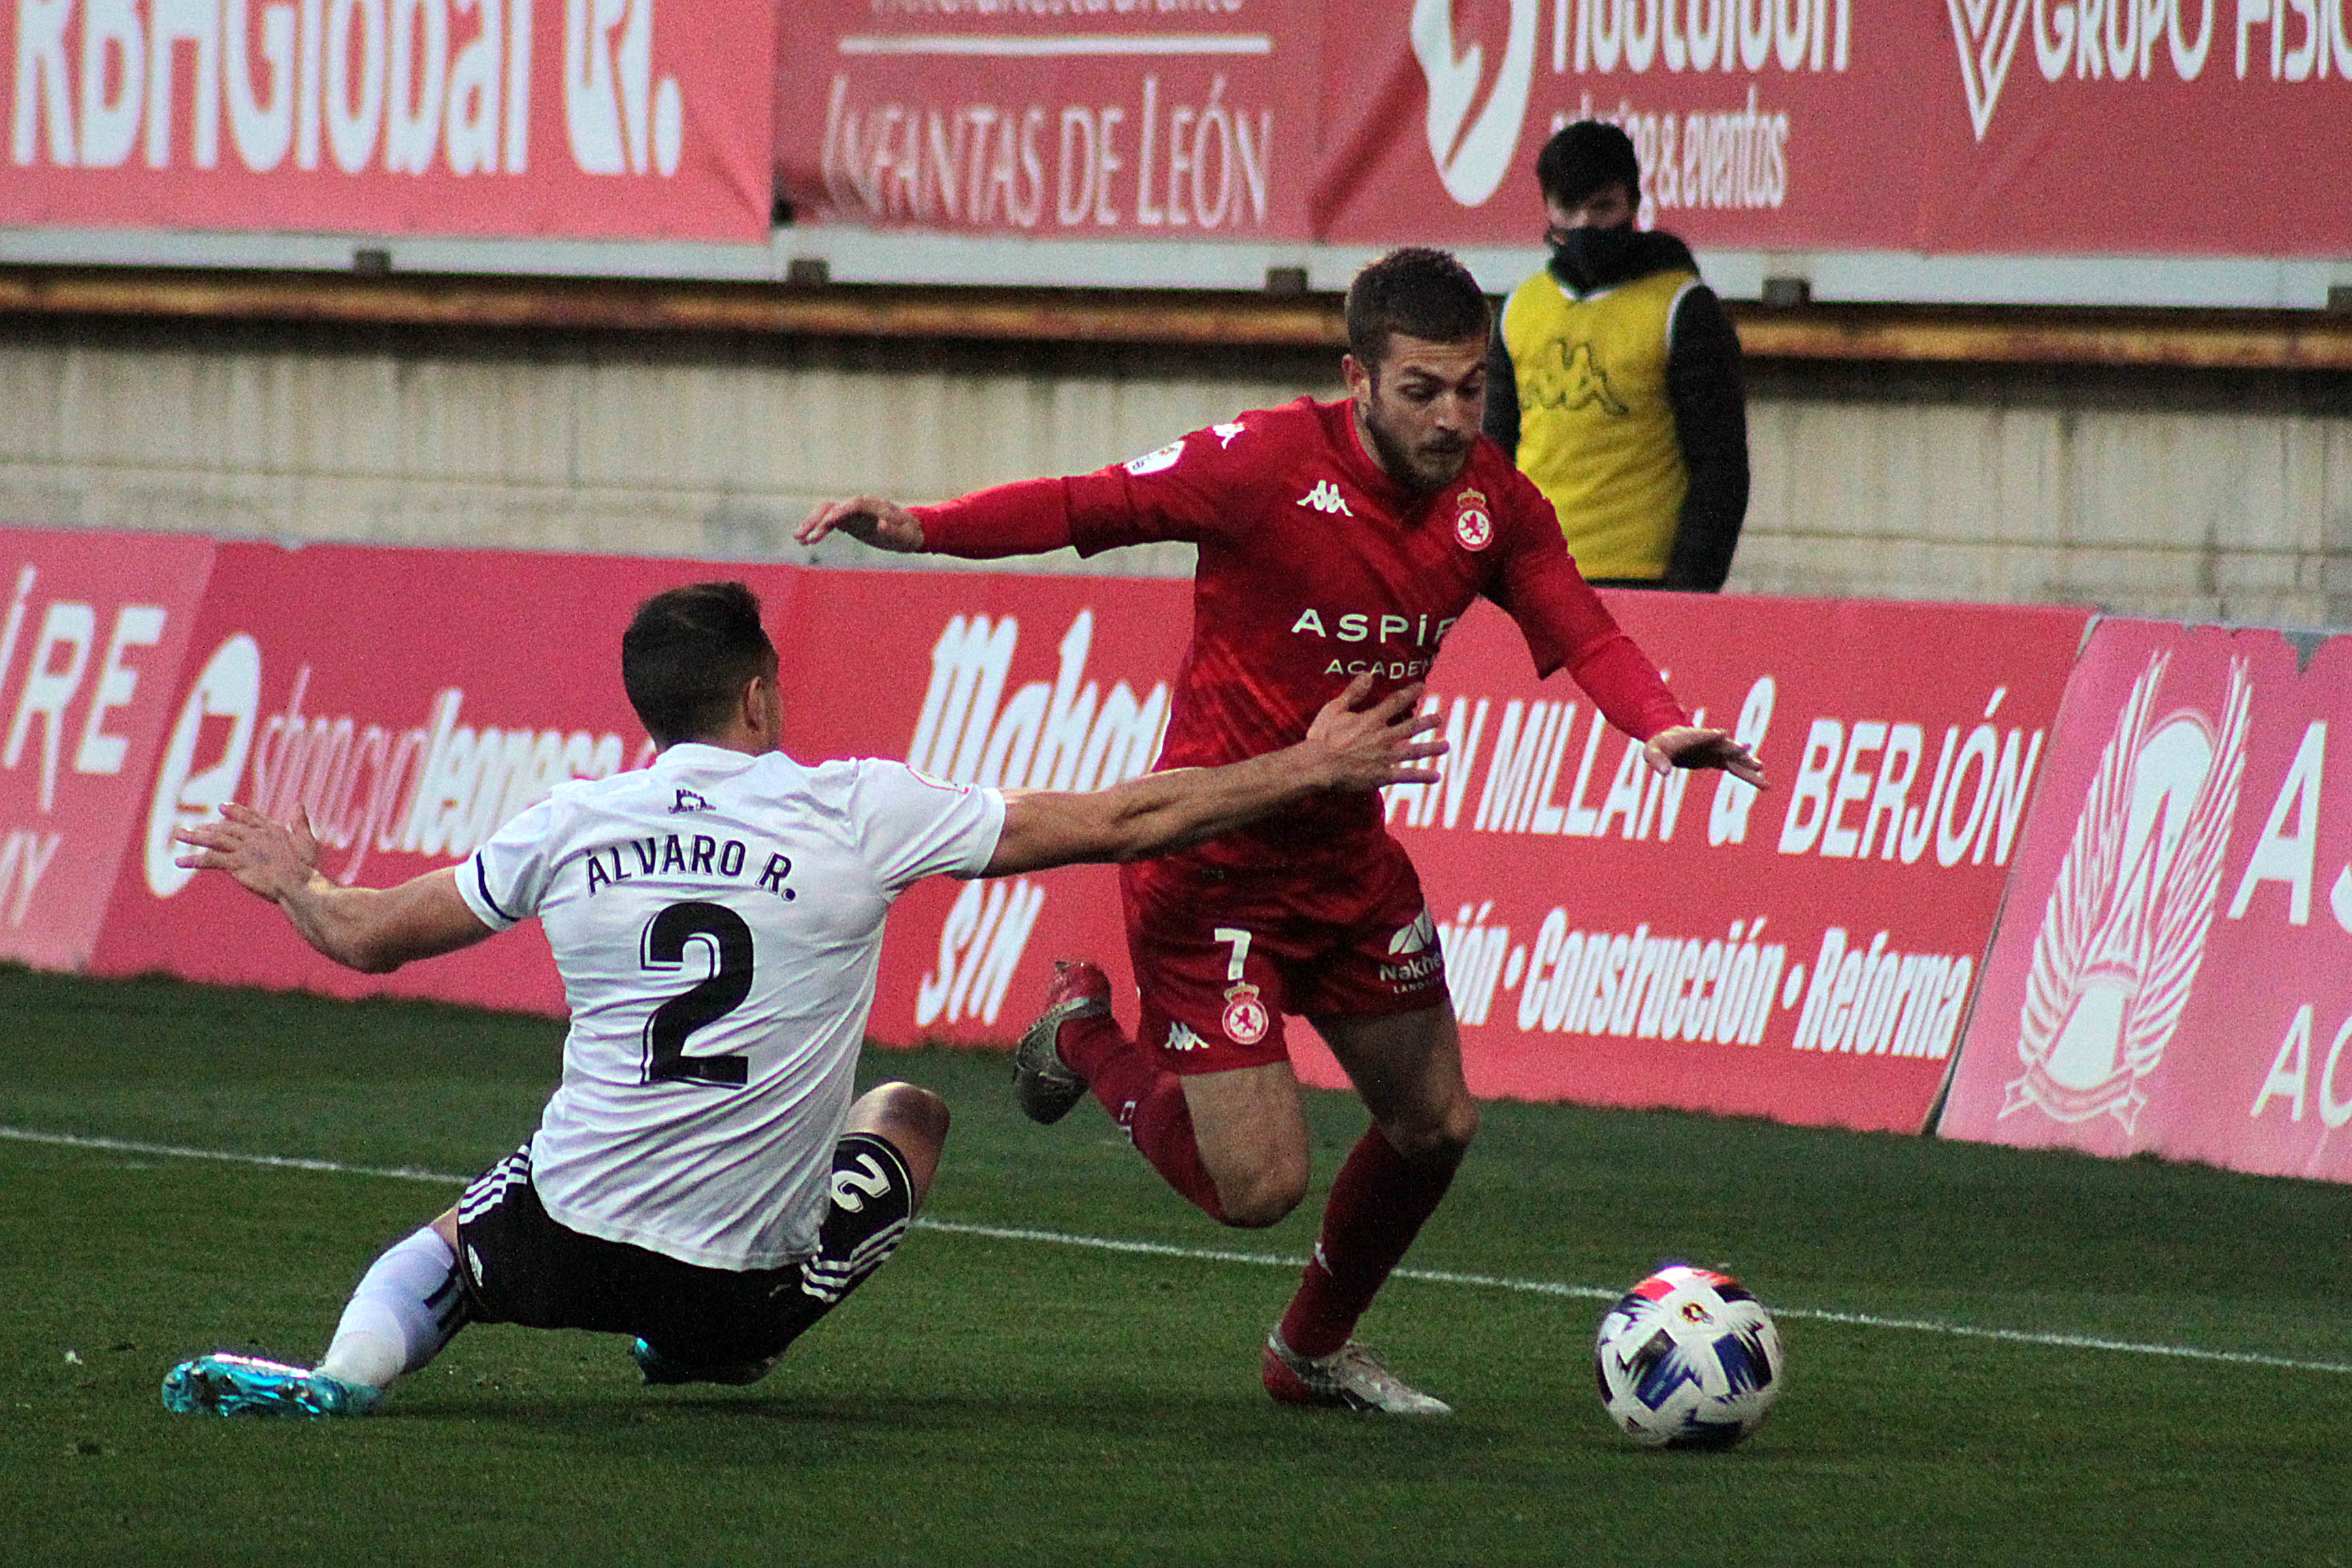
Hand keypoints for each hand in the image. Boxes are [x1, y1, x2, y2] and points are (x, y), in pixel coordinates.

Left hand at [173, 801, 324, 901]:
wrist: (298, 884)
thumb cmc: (307, 868)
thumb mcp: (307, 842)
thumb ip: (300, 822)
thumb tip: (298, 803)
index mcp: (272, 831)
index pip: (249, 818)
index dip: (235, 812)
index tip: (222, 808)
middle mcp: (255, 836)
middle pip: (228, 828)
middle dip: (210, 827)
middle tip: (196, 828)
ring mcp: (244, 849)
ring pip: (215, 839)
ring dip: (195, 837)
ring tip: (179, 835)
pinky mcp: (236, 863)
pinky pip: (211, 860)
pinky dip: (193, 860)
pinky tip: (179, 862)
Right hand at [795, 495, 923, 552]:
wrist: (909, 530)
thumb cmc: (908, 532)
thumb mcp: (906, 535)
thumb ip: (895, 530)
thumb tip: (881, 524)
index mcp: (875, 505)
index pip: (854, 504)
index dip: (841, 511)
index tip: (829, 522)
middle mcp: (859, 506)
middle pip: (834, 506)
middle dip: (817, 519)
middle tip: (802, 534)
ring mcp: (851, 512)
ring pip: (826, 513)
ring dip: (811, 523)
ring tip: (798, 538)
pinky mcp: (847, 521)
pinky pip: (828, 522)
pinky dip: (817, 530)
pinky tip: (806, 542)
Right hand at [1302, 675, 1447, 791]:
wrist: (1318, 766)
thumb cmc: (1322, 738)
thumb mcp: (1334, 709)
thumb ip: (1353, 692)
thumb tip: (1368, 674)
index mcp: (1371, 720)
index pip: (1395, 702)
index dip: (1410, 693)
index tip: (1421, 686)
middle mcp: (1383, 737)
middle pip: (1411, 726)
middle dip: (1427, 722)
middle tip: (1439, 718)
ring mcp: (1385, 757)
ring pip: (1414, 751)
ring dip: (1431, 748)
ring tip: (1445, 745)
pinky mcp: (1382, 776)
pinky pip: (1406, 776)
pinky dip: (1422, 776)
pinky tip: (1436, 777)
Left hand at [1643, 726, 1767, 789]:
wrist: (1670, 741)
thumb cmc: (1659, 745)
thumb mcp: (1652, 752)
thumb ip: (1657, 761)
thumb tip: (1664, 773)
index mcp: (1694, 737)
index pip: (1704, 735)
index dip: (1712, 735)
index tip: (1723, 734)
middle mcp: (1710, 743)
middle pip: (1726, 747)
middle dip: (1737, 750)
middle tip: (1750, 753)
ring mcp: (1718, 751)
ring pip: (1737, 760)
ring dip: (1749, 766)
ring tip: (1763, 772)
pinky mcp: (1720, 760)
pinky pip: (1737, 769)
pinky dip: (1749, 776)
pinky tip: (1764, 783)